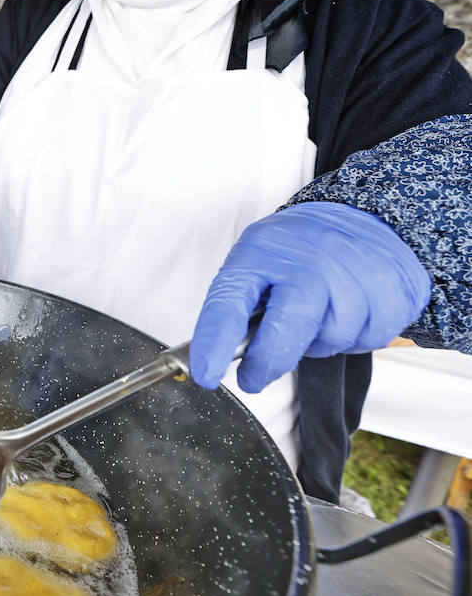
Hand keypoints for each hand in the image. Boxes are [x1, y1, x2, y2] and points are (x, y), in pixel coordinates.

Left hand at [190, 202, 430, 393]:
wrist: (366, 218)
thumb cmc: (300, 247)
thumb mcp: (257, 259)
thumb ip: (239, 303)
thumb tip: (223, 354)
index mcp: (261, 254)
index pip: (229, 304)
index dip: (214, 344)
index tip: (205, 375)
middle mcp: (309, 264)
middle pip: (285, 333)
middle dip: (266, 364)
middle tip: (253, 377)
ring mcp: (353, 278)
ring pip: (328, 343)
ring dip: (317, 344)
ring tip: (317, 315)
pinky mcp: (390, 296)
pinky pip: (366, 342)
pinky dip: (353, 338)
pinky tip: (349, 312)